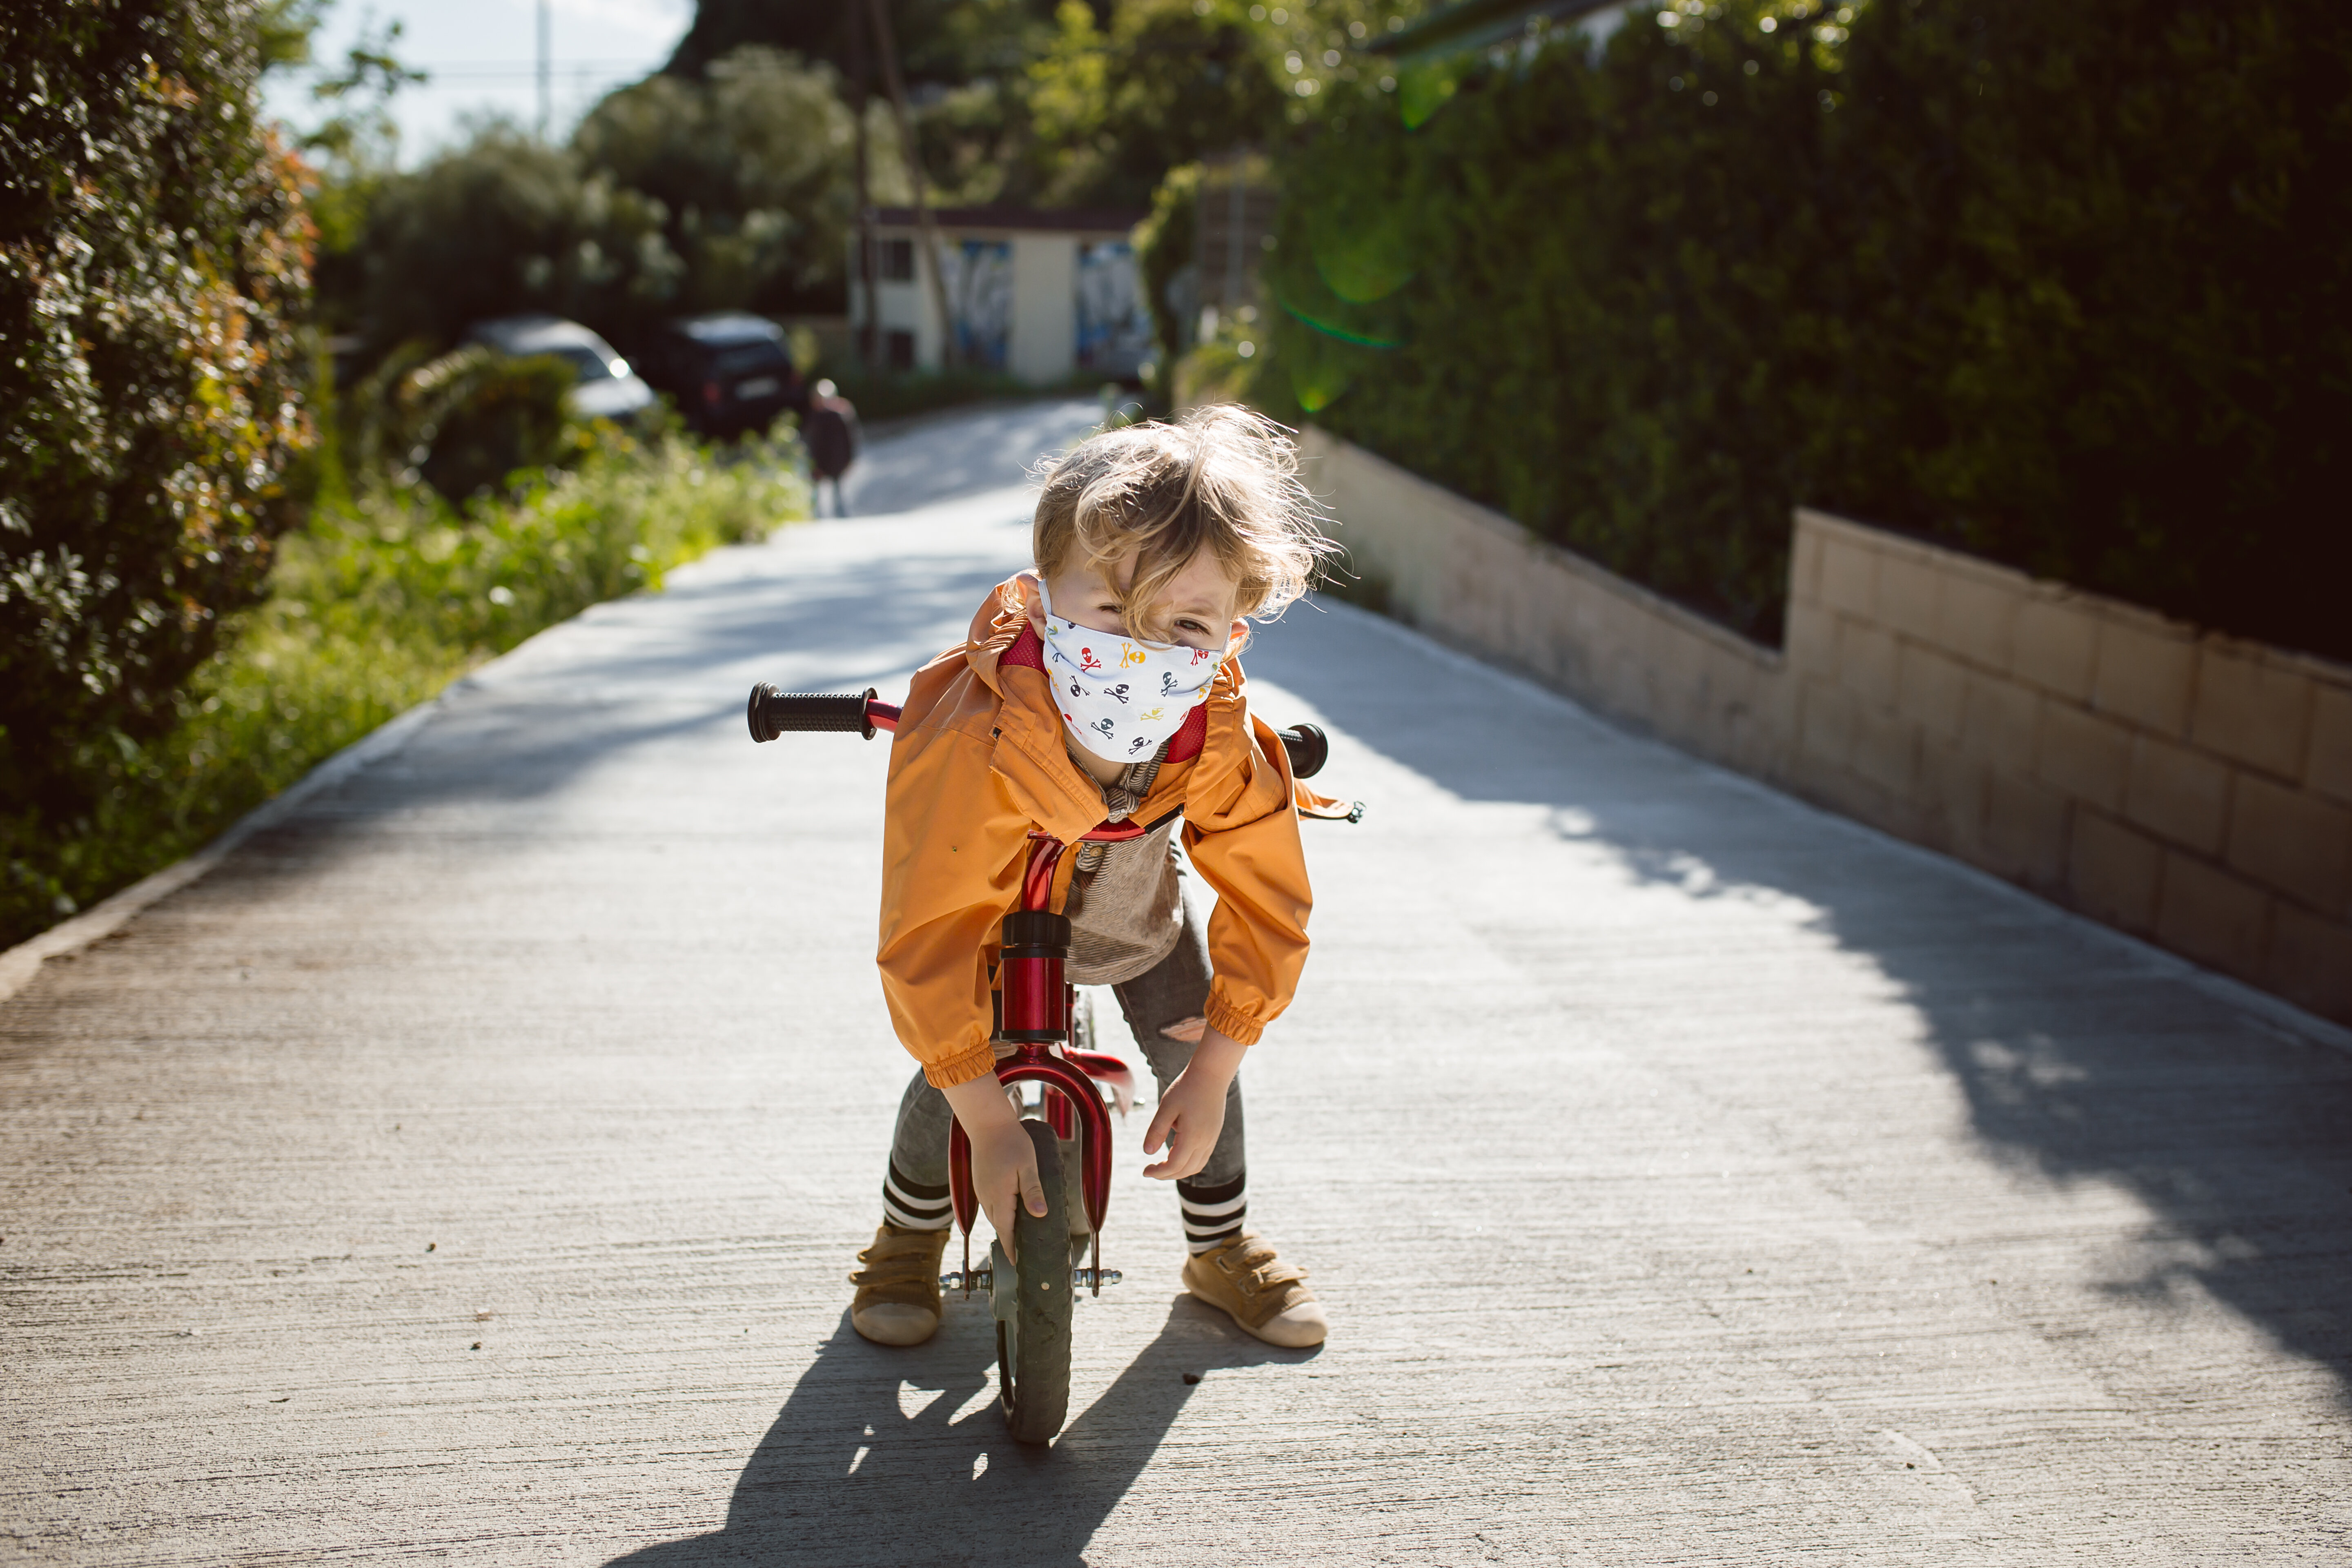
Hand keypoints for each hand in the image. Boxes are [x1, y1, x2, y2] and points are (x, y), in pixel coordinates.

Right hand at [940, 1073, 1046, 1256]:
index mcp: (1000, 1197)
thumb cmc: (1011, 1142)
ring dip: (1005, 1228)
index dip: (1012, 1250)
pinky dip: (1000, 1214)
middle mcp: (988, 1198)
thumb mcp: (1028, 1165)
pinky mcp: (981, 1183)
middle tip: (1024, 1253)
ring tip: (1019, 1237)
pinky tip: (1010, 1212)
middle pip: (999, 1227)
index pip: (1005, 1232)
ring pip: (994, 1217)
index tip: (1018, 1264)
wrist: (988, 1124)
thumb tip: (1040, 1215)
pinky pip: (990, 1205)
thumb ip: (1033, 1191)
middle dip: (1010, 1242)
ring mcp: (982, 1190)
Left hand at [1143, 1028, 1246, 1180]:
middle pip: (1185, 1170)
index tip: (1145, 1171)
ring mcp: (1212, 1139)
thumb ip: (1156, 1131)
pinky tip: (1177, 1156)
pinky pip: (1202, 1158)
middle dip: (1166, 1175)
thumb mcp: (1167, 1107)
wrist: (1211, 1074)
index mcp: (1192, 1137)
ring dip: (1178, 1172)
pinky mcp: (1214, 1134)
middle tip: (1150, 1171)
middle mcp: (1205, 1142)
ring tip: (1162, 1167)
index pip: (1174, 1165)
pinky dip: (1188, 1164)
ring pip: (1196, 1167)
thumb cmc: (1186, 1088)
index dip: (1158, 1173)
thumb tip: (1147, 1153)